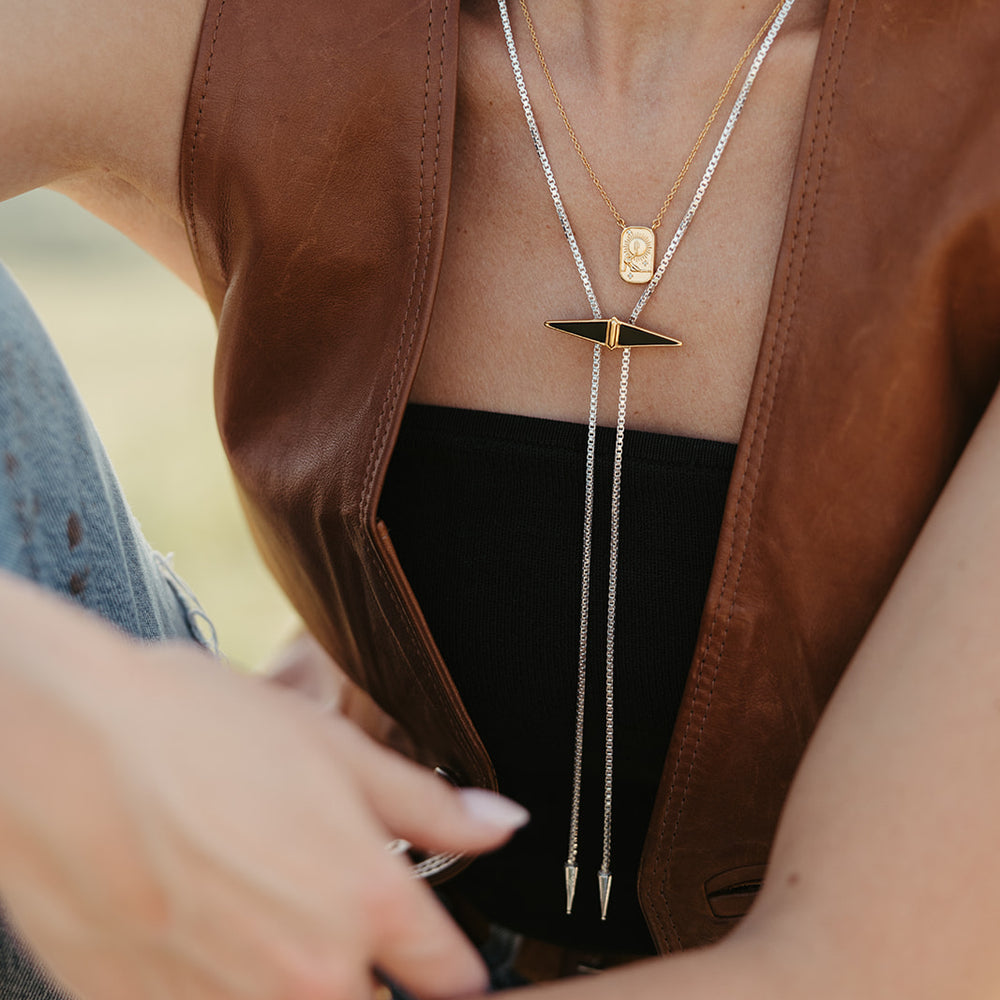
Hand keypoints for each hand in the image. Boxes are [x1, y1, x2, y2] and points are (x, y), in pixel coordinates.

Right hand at [0, 574, 527, 999]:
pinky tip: (209, 940)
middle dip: (380, 984)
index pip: (455, 977)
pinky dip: (228, 990)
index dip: (454, 965)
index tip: (440, 954)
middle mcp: (307, 972)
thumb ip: (428, 804)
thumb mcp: (331, 747)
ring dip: (300, 986)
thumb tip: (504, 825)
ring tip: (268, 923)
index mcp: (366, 901)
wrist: (56, 748)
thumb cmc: (196, 731)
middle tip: (343, 930)